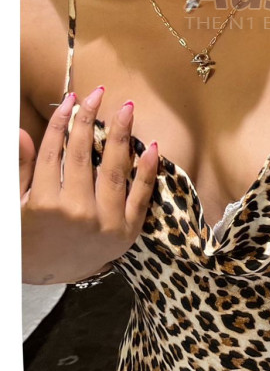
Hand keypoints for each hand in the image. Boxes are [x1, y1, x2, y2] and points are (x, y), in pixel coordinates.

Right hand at [19, 87, 158, 284]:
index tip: (70, 99)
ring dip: (121, 136)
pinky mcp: (127, 232)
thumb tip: (20, 131)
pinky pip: (141, 196)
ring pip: (114, 170)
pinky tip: (150, 146)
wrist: (50, 277)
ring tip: (126, 108)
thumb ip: (22, 168)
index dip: (62, 123)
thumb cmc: (30, 235)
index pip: (54, 152)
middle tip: (98, 94)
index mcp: (45, 204)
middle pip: (84, 156)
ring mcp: (104, 223)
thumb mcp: (17, 203)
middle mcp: (76, 212)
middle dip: (90, 120)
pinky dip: (148, 171)